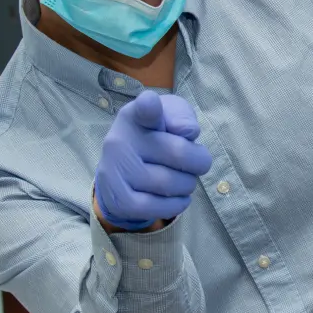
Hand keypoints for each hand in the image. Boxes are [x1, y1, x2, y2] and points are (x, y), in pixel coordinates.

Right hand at [94, 91, 212, 230]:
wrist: (125, 168)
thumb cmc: (157, 136)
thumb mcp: (170, 117)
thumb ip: (181, 116)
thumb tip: (187, 132)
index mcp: (135, 116)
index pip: (143, 110)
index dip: (149, 107)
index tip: (151, 104)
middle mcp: (119, 141)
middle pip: (178, 153)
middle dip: (198, 162)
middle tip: (197, 164)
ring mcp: (114, 172)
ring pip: (168, 183)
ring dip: (187, 185)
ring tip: (184, 180)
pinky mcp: (118, 200)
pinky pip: (154, 208)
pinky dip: (175, 205)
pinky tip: (178, 197)